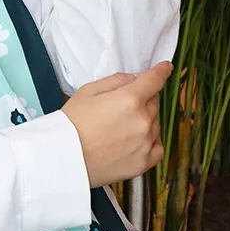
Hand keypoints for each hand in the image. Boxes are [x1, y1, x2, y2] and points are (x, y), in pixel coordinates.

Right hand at [61, 61, 172, 188]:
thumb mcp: (88, 91)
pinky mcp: (144, 163)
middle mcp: (143, 121)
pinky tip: (134, 142)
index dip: (161, 71)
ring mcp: (145, 143)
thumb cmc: (71, 124)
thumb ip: (117, 80)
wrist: (64, 158)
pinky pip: (157, 146)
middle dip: (142, 100)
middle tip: (119, 108)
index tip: (165, 68)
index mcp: (130, 99)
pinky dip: (150, 142)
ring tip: (118, 130)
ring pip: (155, 124)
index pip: (154, 80)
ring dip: (143, 122)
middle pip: (153, 102)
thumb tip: (136, 79)